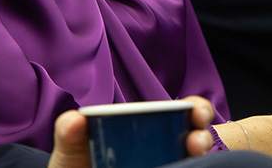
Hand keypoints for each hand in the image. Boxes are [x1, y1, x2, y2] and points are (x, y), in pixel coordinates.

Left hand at [47, 96, 216, 167]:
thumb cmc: (76, 167)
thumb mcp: (70, 150)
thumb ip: (68, 133)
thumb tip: (76, 119)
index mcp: (147, 131)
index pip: (182, 114)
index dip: (196, 109)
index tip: (197, 112)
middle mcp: (165, 152)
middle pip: (197, 140)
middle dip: (204, 136)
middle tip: (197, 142)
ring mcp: (167, 166)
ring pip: (195, 162)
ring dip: (200, 155)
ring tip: (194, 153)